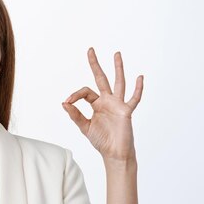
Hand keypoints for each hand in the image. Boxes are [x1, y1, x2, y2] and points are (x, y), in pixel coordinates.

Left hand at [62, 47, 142, 161]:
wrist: (114, 153)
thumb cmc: (101, 140)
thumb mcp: (85, 127)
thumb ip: (75, 115)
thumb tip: (63, 103)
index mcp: (97, 104)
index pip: (85, 92)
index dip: (75, 94)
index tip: (67, 101)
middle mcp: (107, 101)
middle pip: (101, 78)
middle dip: (95, 65)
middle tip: (90, 50)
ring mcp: (118, 104)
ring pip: (119, 83)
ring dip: (118, 68)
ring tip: (116, 54)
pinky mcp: (127, 111)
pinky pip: (134, 99)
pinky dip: (138, 89)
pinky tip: (139, 77)